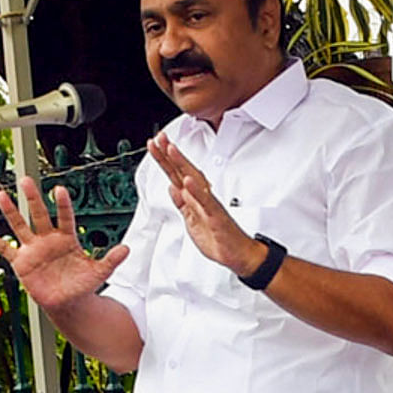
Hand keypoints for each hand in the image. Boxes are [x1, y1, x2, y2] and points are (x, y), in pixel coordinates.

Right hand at [0, 173, 108, 310]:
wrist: (69, 303)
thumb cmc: (83, 285)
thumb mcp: (99, 272)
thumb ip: (111, 260)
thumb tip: (127, 249)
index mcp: (67, 239)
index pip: (64, 217)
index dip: (62, 205)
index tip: (59, 190)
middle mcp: (48, 240)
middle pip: (39, 215)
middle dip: (33, 198)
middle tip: (26, 179)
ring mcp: (33, 249)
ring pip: (20, 226)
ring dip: (11, 212)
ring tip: (1, 194)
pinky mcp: (21, 263)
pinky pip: (4, 249)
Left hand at [145, 136, 261, 276]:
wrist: (237, 253)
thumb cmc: (217, 237)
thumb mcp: (190, 220)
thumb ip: (181, 202)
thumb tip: (171, 187)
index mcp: (194, 197)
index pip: (176, 174)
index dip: (164, 160)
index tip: (155, 145)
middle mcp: (201, 196)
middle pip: (182, 171)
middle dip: (170, 155)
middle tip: (159, 138)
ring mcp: (209, 204)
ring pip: (193, 180)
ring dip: (182, 164)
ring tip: (171, 149)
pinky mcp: (216, 215)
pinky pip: (205, 201)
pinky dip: (197, 190)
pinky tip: (188, 181)